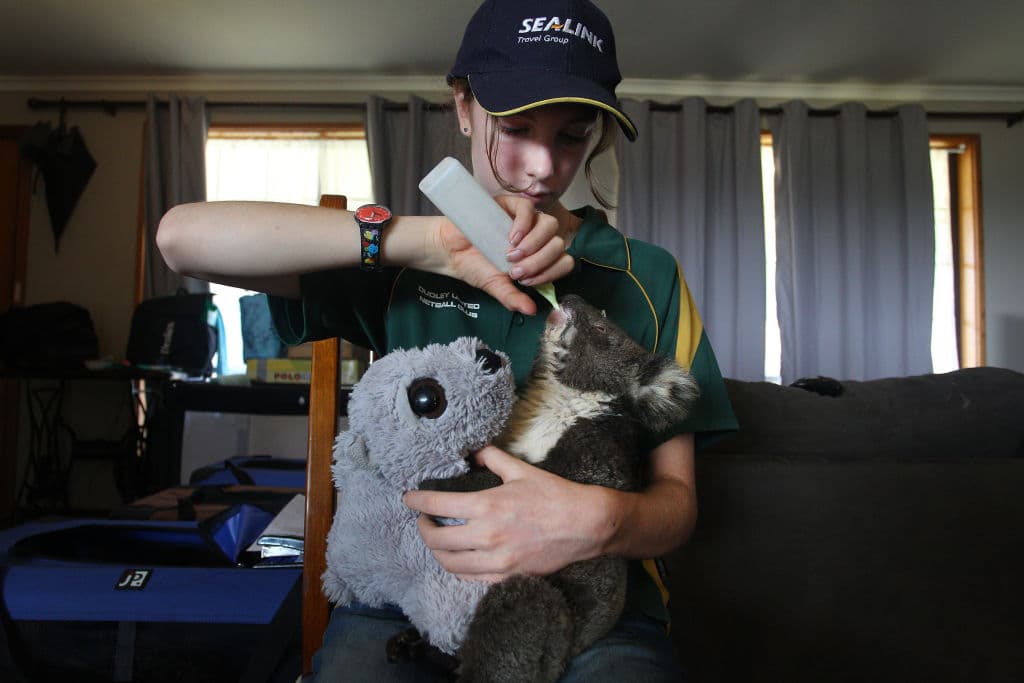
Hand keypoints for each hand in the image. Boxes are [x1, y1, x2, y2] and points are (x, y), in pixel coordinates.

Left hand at [402, 446, 613, 581]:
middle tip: (422, 519)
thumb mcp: (521, 470)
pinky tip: (458, 557)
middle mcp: (487, 537)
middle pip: (436, 540)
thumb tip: (472, 450)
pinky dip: (458, 567)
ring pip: (449, 564)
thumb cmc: (555, 495)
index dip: (416, 502)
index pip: (437, 506)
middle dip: (422, 528)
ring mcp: (496, 561)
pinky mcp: (507, 576)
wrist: (586, 525)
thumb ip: (492, 457)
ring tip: (437, 538)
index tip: (409, 498)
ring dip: (436, 551)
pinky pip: (471, 578)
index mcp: (487, 506)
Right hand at [432, 196, 573, 314]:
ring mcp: (527, 219)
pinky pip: (529, 209)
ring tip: (511, 254)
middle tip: (514, 270)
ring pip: (549, 225)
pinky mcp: (512, 204)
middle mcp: (539, 237)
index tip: (526, 281)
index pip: (563, 262)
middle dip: (538, 262)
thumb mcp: (497, 286)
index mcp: (540, 257)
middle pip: (558, 245)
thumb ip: (514, 298)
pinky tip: (510, 237)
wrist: (451, 251)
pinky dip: (524, 224)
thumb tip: (532, 311)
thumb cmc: (476, 267)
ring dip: (534, 244)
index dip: (550, 273)